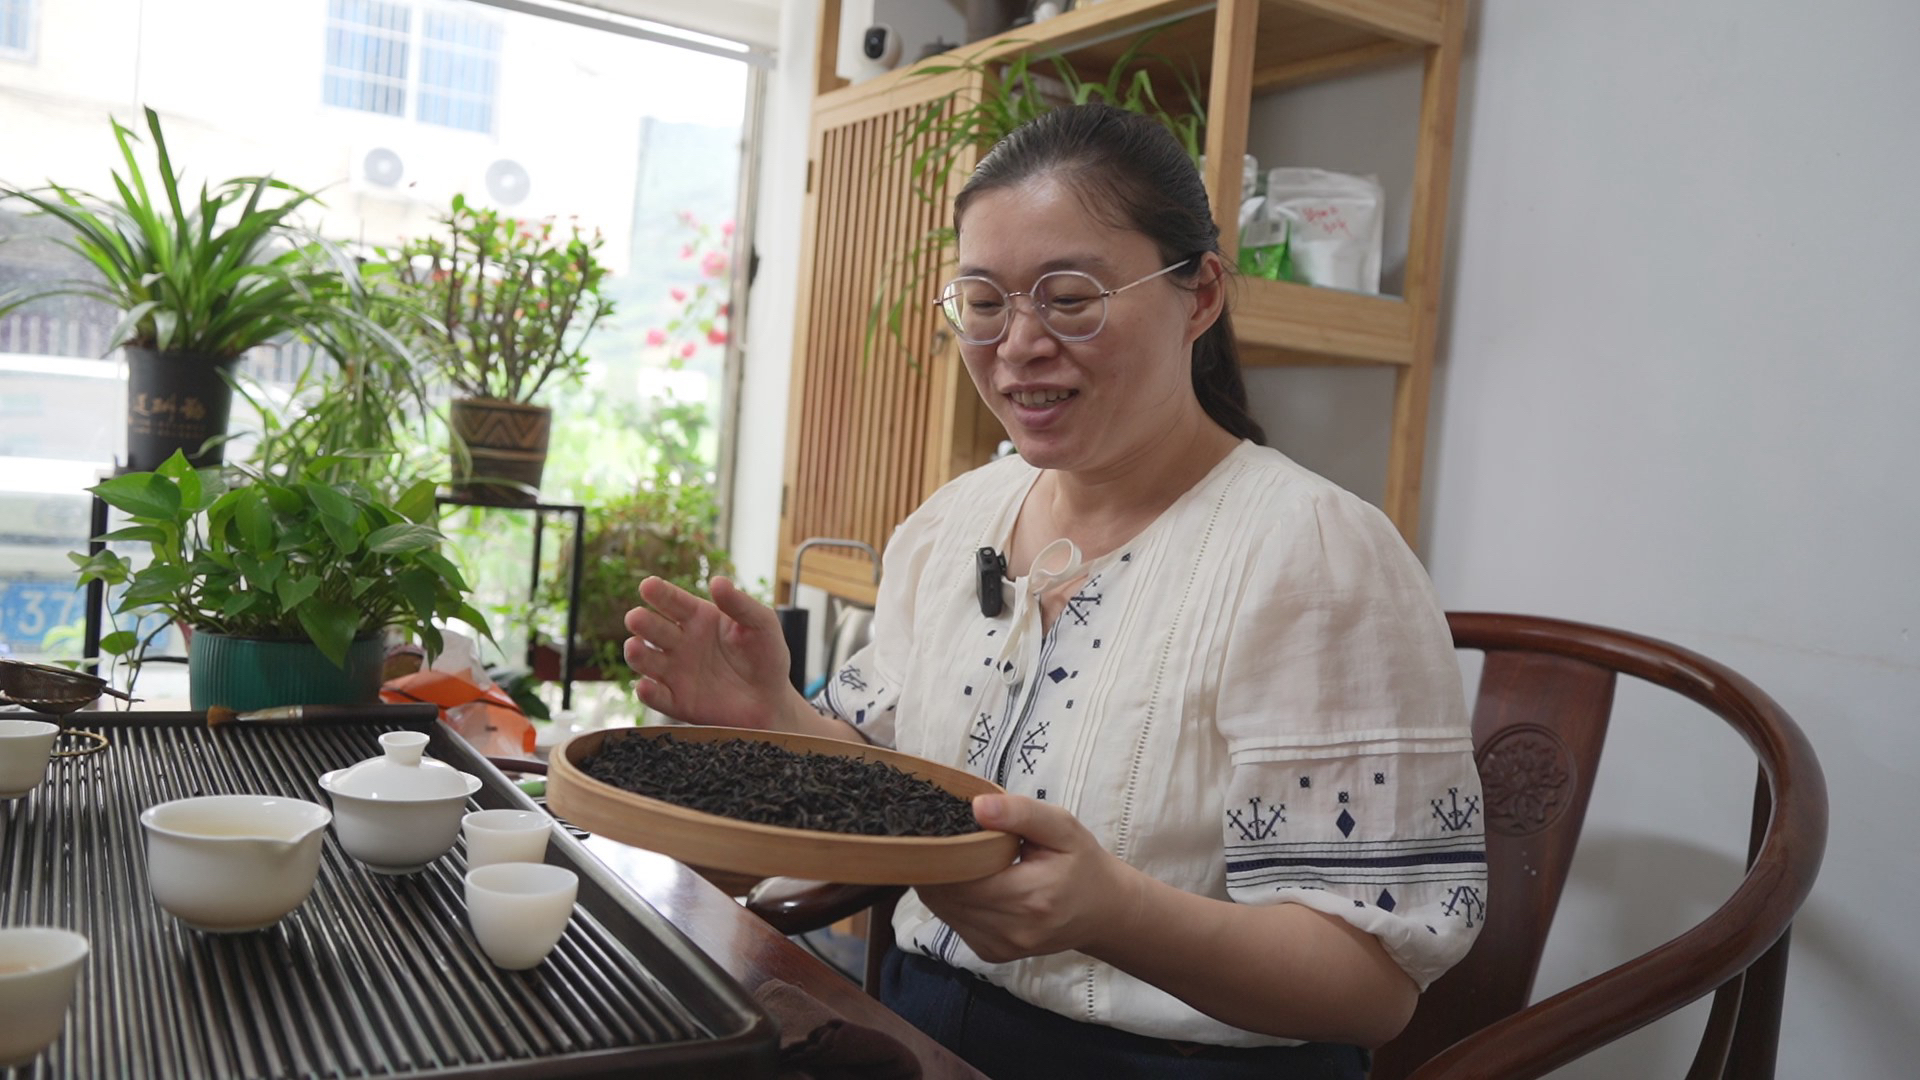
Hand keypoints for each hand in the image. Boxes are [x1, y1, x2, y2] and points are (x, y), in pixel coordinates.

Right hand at [622, 575, 792, 728]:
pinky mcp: (677, 701)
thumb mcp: (761, 624)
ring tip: (634, 647)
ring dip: (637, 654)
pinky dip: (648, 693)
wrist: (771, 700)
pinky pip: (657, 697)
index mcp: (697, 617)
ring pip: (647, 660)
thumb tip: (718, 581)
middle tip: (636, 618)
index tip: (648, 585)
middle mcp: (680, 642)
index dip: (659, 593)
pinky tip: (646, 687)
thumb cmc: (766, 656)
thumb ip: (740, 604)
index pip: (673, 601)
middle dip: (642, 622)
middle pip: (653, 629)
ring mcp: (675, 671)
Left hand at [914, 794, 1143, 964]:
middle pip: (947, 894)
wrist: (1102, 911)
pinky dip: (951, 899)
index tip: (937, 824)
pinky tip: (966, 879)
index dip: (943, 849)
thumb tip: (977, 806)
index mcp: (1031, 896)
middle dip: (937, 863)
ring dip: (941, 881)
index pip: (962, 874)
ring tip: (952, 854)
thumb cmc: (1081, 863)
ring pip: (944, 909)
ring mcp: (1000, 948)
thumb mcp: (1062, 827)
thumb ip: (1021, 813)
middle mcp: (1012, 929)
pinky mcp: (991, 954)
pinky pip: (953, 922)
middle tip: (939, 833)